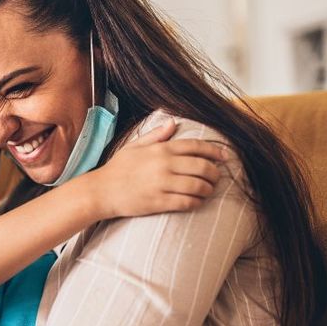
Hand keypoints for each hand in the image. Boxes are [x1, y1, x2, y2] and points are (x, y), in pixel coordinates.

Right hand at [94, 119, 226, 217]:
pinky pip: (187, 202)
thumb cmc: (117, 169)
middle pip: (202, 167)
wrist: (101, 191)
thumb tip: (172, 122)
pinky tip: (197, 201)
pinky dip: (197, 202)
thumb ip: (156, 135)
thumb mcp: (135, 146)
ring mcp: (162, 184)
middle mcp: (164, 165)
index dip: (215, 151)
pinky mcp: (159, 202)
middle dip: (215, 173)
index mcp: (160, 149)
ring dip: (208, 189)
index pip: (196, 147)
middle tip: (216, 177)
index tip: (225, 156)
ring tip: (208, 190)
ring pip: (198, 186)